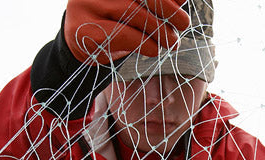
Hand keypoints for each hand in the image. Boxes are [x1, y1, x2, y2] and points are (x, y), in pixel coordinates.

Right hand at [64, 0, 189, 64]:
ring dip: (158, 30)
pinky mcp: (83, 29)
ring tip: (171, 42)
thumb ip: (156, 1)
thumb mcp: (136, 7)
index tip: (182, 2)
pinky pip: (121, 35)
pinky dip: (143, 43)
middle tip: (183, 24)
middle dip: (167, 10)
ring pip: (132, 13)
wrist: (81, 42)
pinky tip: (154, 50)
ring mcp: (86, 5)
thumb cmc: (114, 20)